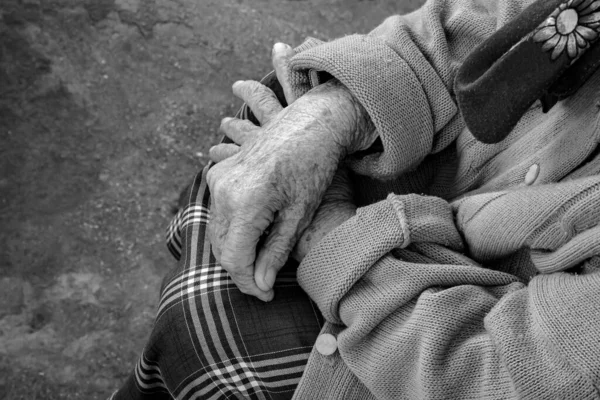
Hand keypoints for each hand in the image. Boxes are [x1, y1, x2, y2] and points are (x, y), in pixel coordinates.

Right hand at [207, 44, 363, 301]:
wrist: (311, 124)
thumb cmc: (313, 169)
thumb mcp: (299, 215)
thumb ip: (275, 252)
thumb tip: (260, 286)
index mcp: (246, 203)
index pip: (235, 260)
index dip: (249, 285)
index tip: (267, 297)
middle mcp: (224, 191)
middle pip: (221, 248)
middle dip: (242, 271)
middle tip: (265, 285)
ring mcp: (218, 179)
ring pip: (216, 233)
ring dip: (235, 252)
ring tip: (261, 264)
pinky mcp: (219, 173)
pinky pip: (217, 213)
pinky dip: (231, 232)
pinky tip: (251, 239)